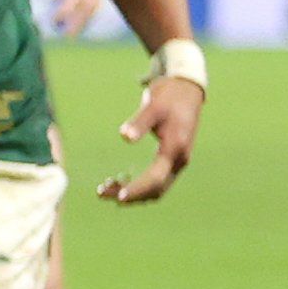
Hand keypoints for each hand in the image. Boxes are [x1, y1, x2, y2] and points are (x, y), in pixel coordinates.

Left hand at [99, 74, 201, 204]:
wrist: (186, 90)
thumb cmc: (168, 97)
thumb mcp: (153, 106)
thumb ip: (139, 122)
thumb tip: (124, 137)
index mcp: (176, 148)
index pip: (156, 178)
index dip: (137, 189)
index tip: (118, 198)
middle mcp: (179, 159)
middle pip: (156, 189)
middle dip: (131, 195)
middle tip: (101, 194)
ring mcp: (177, 161)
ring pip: (156, 187)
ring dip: (133, 192)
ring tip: (104, 190)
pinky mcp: (172, 159)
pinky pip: (156, 180)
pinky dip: (138, 185)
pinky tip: (118, 180)